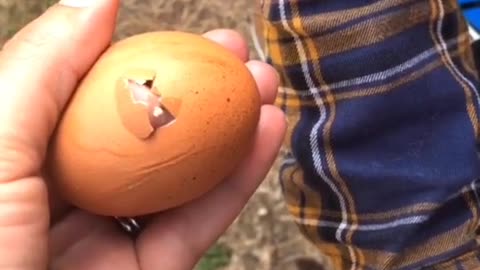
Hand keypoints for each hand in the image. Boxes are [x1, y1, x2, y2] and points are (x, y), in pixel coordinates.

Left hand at [0, 1, 285, 269]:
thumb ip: (42, 67)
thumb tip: (96, 0)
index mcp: (18, 160)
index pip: (87, 96)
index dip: (139, 57)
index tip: (178, 31)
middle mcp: (63, 197)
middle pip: (143, 134)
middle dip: (198, 91)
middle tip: (236, 55)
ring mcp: (105, 241)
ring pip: (179, 179)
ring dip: (231, 131)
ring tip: (267, 89)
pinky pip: (197, 224)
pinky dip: (237, 180)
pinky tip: (266, 137)